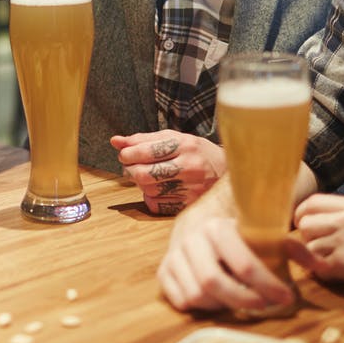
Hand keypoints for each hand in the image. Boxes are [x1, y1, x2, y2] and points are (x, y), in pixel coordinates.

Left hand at [111, 130, 225, 214]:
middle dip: (130, 170)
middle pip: (144, 174)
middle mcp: (189, 167)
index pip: (146, 151)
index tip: (124, 154)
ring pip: (148, 190)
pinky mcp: (189, 204)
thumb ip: (144, 139)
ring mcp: (191, 188)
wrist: (228, 171)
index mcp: (185, 145)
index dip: (128, 153)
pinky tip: (158, 189)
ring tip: (147, 175)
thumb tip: (115, 141)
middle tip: (130, 166)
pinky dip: (151, 197)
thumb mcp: (175, 138)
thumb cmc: (197, 152)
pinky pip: (157, 204)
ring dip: (140, 183)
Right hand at [157, 202, 300, 311]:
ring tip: (240, 300)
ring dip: (221, 304)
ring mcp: (174, 256)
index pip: (243, 264)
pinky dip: (201, 306)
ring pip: (196, 294)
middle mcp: (191, 239)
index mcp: (216, 227)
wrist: (200, 226)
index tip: (286, 297)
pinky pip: (181, 300)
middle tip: (264, 306)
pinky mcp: (164, 272)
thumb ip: (293, 248)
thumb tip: (320, 264)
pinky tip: (218, 300)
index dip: (267, 285)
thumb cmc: (239, 236)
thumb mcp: (265, 237)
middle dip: (242, 300)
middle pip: (214, 282)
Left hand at [293, 194, 343, 300]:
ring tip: (332, 264)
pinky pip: (318, 266)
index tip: (305, 226)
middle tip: (319, 248)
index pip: (313, 201)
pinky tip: (337, 275)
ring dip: (315, 257)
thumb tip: (340, 219)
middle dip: (307, 237)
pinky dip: (322, 273)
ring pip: (309, 246)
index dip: (303, 214)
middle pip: (305, 222)